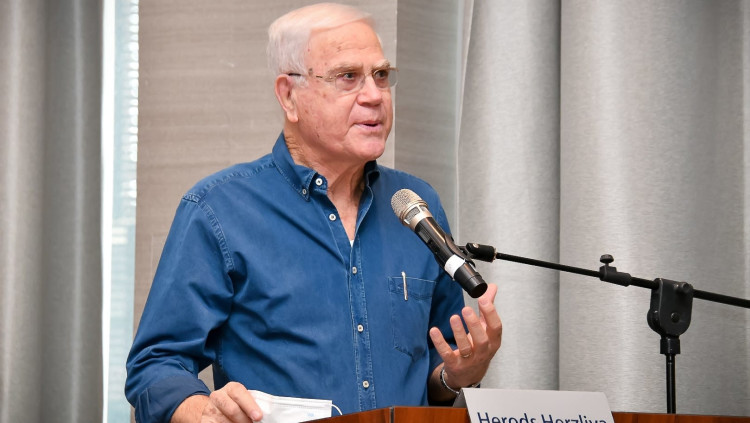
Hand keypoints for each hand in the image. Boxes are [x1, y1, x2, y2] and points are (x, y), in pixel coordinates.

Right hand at [171, 382, 262, 422]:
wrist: (207, 410)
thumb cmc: (232, 404)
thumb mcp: (241, 400)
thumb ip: (250, 404)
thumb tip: (260, 416)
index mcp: (231, 388)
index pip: (239, 393)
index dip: (250, 405)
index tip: (258, 416)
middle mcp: (218, 397)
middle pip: (233, 410)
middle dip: (244, 420)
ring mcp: (209, 410)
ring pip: (225, 421)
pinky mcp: (203, 421)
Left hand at [429, 283, 501, 397]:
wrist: (469, 375)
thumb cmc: (479, 348)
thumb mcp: (486, 329)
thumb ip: (487, 307)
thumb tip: (491, 287)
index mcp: (493, 341)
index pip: (496, 328)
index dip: (491, 313)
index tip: (482, 299)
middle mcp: (483, 351)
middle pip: (482, 339)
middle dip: (474, 324)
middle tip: (466, 309)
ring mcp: (469, 360)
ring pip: (465, 348)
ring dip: (459, 332)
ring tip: (454, 317)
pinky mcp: (454, 364)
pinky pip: (447, 354)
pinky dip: (440, 343)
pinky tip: (434, 331)